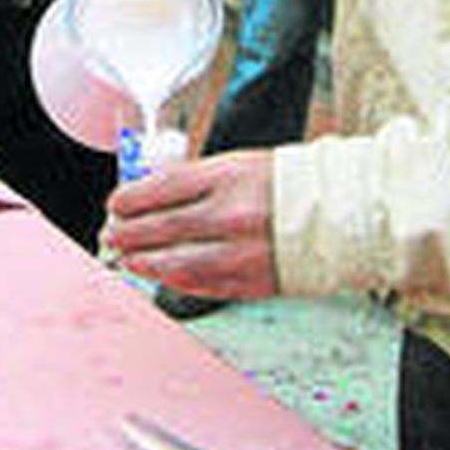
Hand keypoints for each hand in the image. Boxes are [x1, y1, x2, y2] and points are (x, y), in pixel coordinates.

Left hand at [101, 150, 277, 299]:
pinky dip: (174, 280)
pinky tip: (159, 275)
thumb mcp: (239, 165)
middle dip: (129, 232)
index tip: (114, 204)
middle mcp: (232, 215)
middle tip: (110, 233)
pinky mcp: (252, 282)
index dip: (132, 198)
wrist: (339, 214)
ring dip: (145, 261)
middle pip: (163, 227)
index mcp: (229, 177)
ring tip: (126, 257)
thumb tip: (151, 196)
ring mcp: (242, 252)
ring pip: (177, 263)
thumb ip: (197, 181)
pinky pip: (202, 285)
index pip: (164, 188)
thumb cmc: (286, 185)